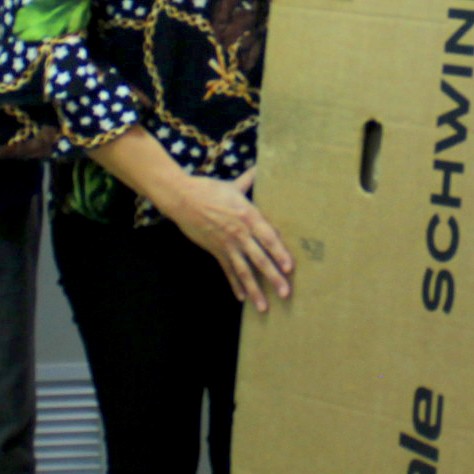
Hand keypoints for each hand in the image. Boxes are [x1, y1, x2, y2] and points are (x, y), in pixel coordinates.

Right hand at [161, 168, 296, 312]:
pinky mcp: (216, 251)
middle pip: (260, 259)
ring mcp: (227, 245)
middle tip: (286, 293)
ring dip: (255, 289)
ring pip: (244, 271)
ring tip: (264, 306)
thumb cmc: (209, 189)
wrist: (183, 199)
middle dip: (274, 277)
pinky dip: (235, 285)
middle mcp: (240, 233)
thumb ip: (249, 180)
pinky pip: (228, 271)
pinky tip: (242, 298)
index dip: (280, 253)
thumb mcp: (233, 185)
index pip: (269, 238)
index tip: (290, 267)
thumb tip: (260, 166)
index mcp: (248, 216)